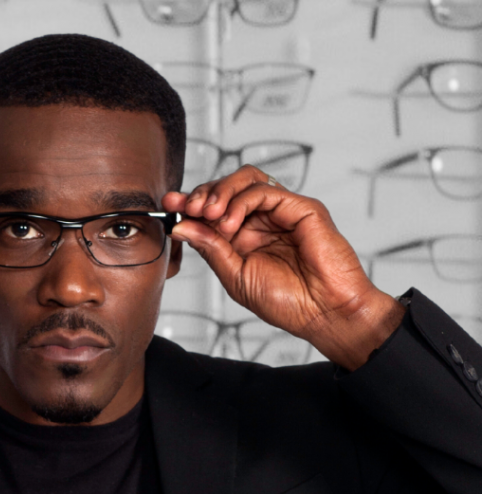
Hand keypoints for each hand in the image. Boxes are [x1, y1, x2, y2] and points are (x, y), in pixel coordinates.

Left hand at [163, 166, 403, 368]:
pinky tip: (230, 223)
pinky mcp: (302, 208)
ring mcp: (283, 212)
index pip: (214, 209)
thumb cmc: (286, 301)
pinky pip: (266, 190)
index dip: (190, 203)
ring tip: (209, 215)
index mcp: (245, 237)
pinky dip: (241, 201)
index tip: (169, 204)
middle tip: (189, 208)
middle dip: (202, 193)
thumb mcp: (234, 276)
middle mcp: (263, 221)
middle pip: (228, 187)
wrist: (323, 313)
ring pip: (247, 180)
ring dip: (220, 191)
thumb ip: (210, 248)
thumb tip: (181, 225)